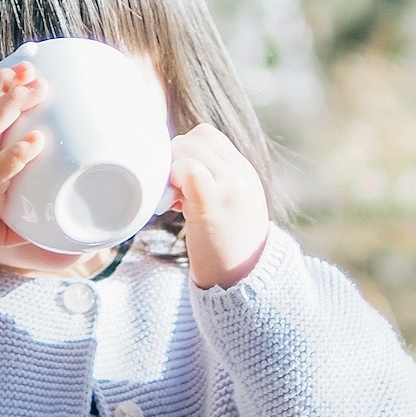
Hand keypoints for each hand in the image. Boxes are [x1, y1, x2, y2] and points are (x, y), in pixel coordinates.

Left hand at [169, 123, 269, 289]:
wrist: (244, 281)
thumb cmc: (227, 247)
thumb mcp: (229, 205)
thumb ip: (210, 182)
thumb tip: (173, 167)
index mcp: (243, 171)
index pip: (207, 136)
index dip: (186, 150)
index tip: (178, 179)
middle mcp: (240, 173)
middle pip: (196, 137)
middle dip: (174, 158)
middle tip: (172, 190)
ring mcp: (230, 185)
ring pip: (187, 148)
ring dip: (171, 168)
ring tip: (174, 199)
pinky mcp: (214, 201)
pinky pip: (186, 168)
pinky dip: (172, 179)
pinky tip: (173, 204)